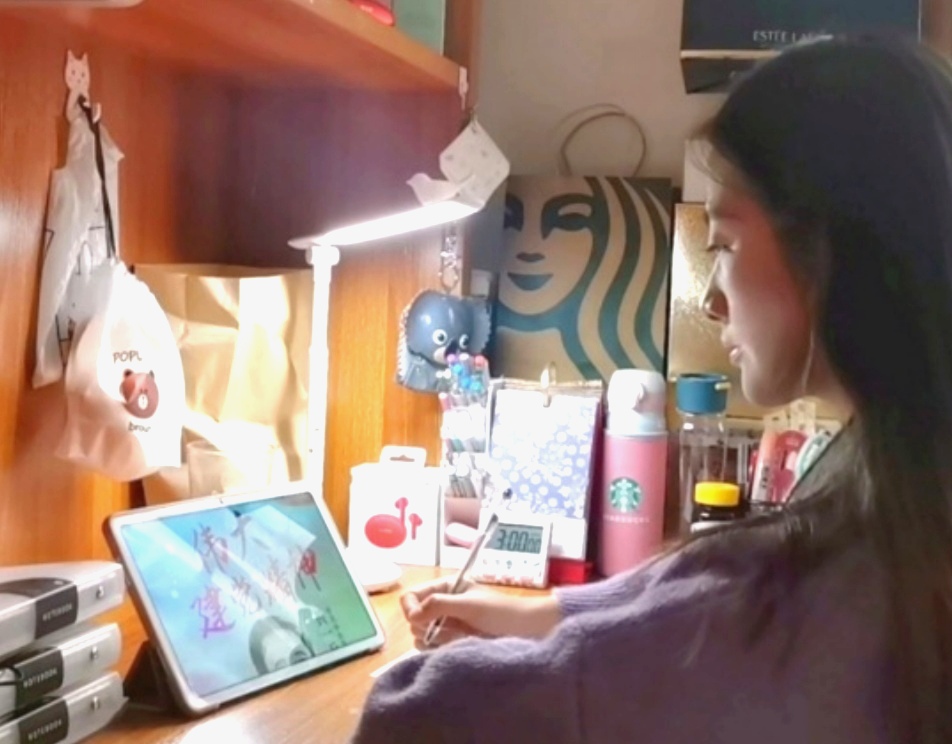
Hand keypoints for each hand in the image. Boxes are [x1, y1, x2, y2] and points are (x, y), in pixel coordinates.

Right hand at [399, 576, 560, 649]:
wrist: (527, 631)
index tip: (419, 620)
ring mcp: (447, 626)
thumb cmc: (501, 613)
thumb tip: (413, 614)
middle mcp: (442, 605)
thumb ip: (440, 605)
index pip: (412, 595)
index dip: (411, 608)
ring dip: (437, 639)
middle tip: (452, 627)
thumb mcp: (470, 605)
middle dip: (428, 626)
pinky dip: (441, 650)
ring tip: (461, 637)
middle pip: (414, 618)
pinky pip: (432, 650)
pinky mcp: (452, 644)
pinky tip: (460, 646)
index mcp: (445, 588)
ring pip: (421, 636)